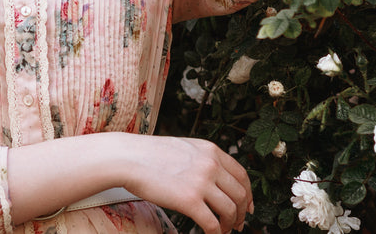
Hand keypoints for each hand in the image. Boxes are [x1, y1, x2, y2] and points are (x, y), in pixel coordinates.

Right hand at [115, 134, 254, 233]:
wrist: (127, 158)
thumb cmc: (149, 155)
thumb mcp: (184, 148)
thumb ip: (202, 159)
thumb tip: (215, 179)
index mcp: (211, 151)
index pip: (242, 175)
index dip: (248, 194)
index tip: (247, 206)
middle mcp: (210, 165)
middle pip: (240, 194)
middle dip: (241, 213)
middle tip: (236, 224)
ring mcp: (201, 182)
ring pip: (230, 210)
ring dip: (229, 224)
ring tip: (222, 230)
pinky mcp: (189, 200)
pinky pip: (212, 223)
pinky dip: (215, 232)